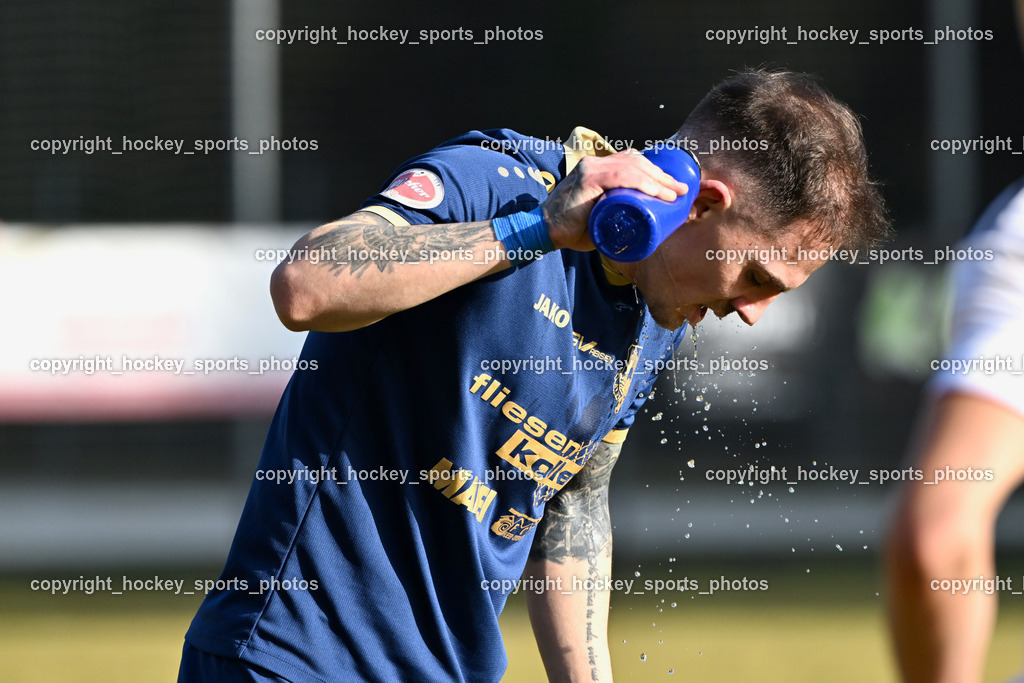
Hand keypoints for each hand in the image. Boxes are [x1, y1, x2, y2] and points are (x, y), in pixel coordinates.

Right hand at [542, 149, 689, 250]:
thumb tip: (638, 225)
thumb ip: (614, 213)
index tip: (672, 185)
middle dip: (662, 175)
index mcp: (598, 167)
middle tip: (681, 189)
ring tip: (674, 193)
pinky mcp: (588, 178)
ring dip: (657, 180)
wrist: (545, 231)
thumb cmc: (571, 229)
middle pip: (636, 162)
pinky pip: (621, 176)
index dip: (655, 170)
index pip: (632, 161)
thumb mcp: (598, 216)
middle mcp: (595, 163)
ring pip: (632, 167)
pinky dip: (642, 183)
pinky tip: (657, 191)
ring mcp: (591, 168)